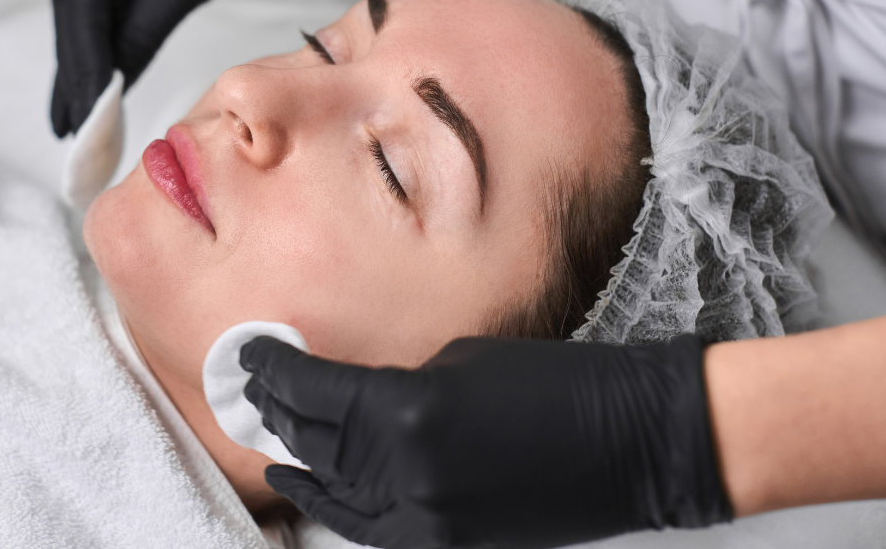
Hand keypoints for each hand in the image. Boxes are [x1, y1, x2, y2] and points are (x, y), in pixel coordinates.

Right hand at [49, 0, 279, 135]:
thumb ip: (141, 35)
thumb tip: (113, 88)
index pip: (81, 25)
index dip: (83, 79)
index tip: (86, 124)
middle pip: (72, 35)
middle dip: (77, 89)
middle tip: (78, 145)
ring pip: (79, 39)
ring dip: (81, 84)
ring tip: (79, 136)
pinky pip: (94, 33)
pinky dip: (97, 67)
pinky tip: (90, 105)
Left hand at [241, 335, 730, 548]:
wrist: (635, 439)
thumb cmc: (559, 381)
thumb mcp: (463, 361)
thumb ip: (397, 385)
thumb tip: (354, 400)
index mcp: (410, 410)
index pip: (314, 393)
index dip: (273, 373)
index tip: (250, 356)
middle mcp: (409, 474)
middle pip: (318, 445)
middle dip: (278, 413)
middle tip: (251, 388)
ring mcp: (429, 521)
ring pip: (340, 496)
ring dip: (303, 465)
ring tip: (274, 445)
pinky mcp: (451, 546)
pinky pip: (377, 529)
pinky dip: (345, 507)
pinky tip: (322, 492)